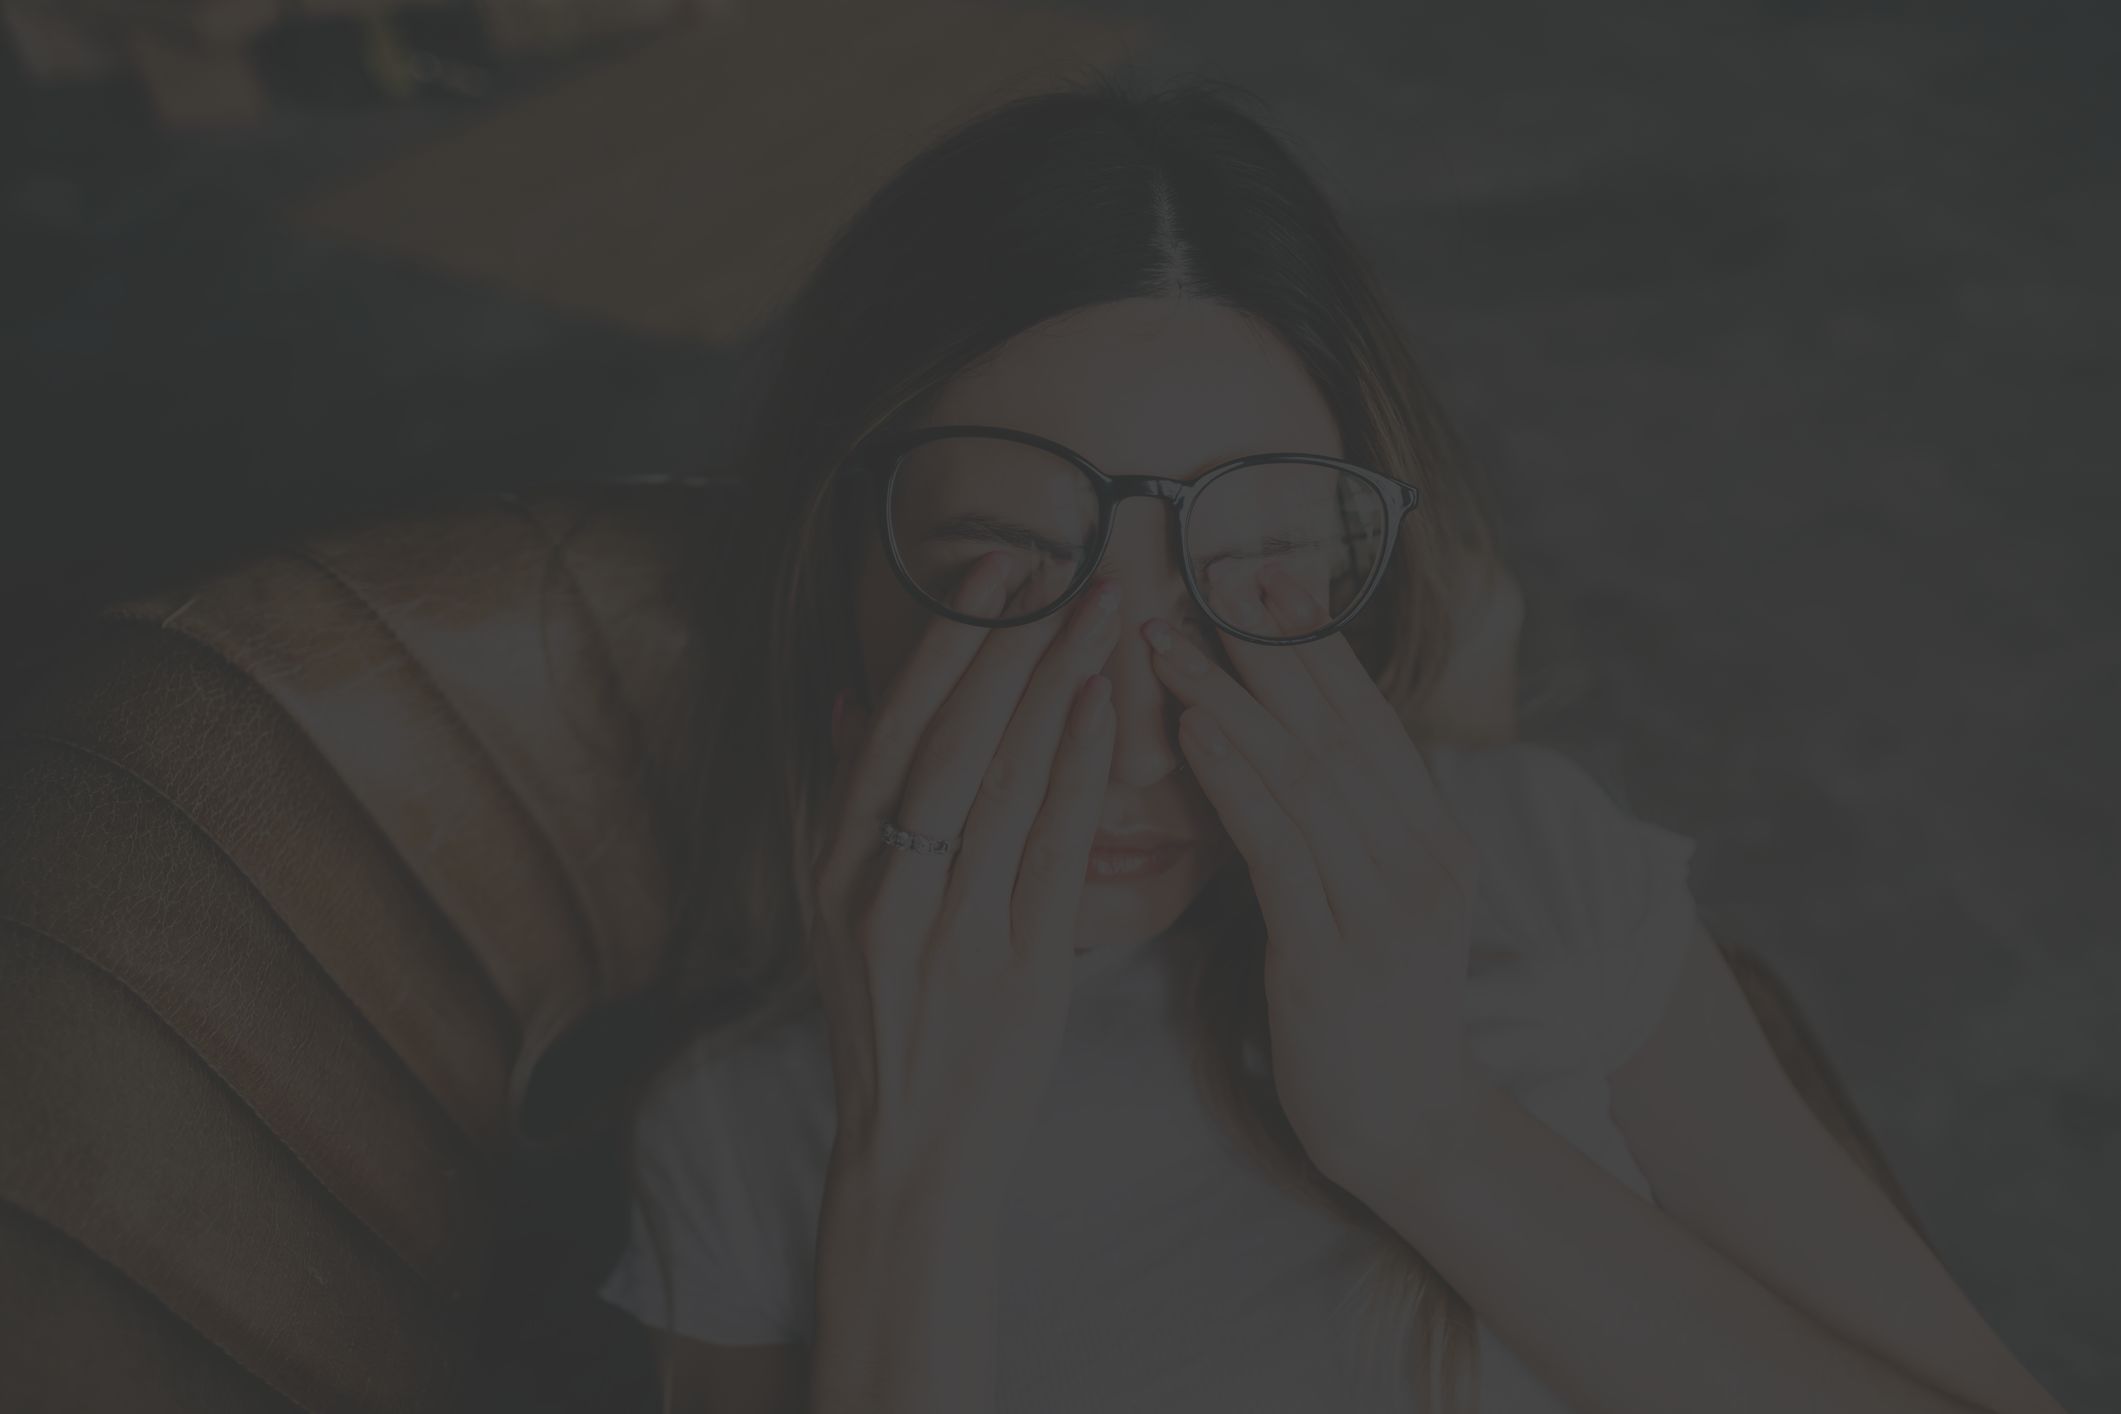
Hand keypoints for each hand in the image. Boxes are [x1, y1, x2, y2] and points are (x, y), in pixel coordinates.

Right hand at [810, 553, 1119, 1199]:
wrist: (911, 1151)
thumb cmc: (888, 1020)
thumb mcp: (838, 911)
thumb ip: (846, 804)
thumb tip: (850, 697)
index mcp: (836, 866)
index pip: (892, 725)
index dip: (944, 639)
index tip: (991, 567)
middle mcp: (882, 888)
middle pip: (951, 736)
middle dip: (1010, 640)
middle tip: (1065, 564)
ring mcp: (948, 928)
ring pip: (1003, 779)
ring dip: (1055, 682)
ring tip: (1100, 612)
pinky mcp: (1017, 968)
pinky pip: (1050, 849)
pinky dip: (1075, 770)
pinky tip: (1103, 707)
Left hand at [1143, 560, 1484, 1201]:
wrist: (1404, 1128)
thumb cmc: (1370, 1009)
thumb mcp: (1375, 902)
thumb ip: (1347, 824)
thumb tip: (1283, 734)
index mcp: (1434, 840)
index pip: (1370, 719)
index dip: (1315, 643)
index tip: (1261, 573)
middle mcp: (1423, 863)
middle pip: (1338, 729)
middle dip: (1270, 646)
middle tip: (1209, 572)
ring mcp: (1386, 912)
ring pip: (1304, 779)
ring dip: (1230, 700)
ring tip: (1169, 642)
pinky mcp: (1335, 962)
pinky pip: (1279, 852)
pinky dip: (1235, 783)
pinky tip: (1191, 734)